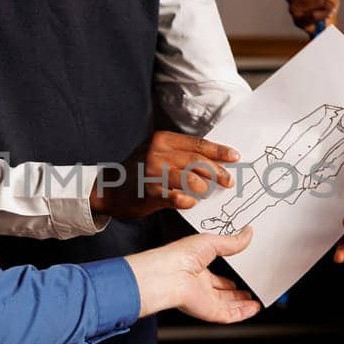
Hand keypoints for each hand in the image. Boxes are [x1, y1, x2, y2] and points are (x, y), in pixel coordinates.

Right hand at [90, 130, 239, 220]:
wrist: (109, 189)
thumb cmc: (138, 173)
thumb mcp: (157, 154)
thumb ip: (180, 156)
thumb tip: (212, 163)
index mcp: (163, 140)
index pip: (197, 144)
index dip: (218, 151)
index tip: (234, 157)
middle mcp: (158, 153)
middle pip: (197, 160)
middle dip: (217, 171)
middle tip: (228, 181)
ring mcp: (152, 172)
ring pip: (189, 177)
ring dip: (203, 186)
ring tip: (207, 192)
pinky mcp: (149, 191)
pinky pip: (175, 196)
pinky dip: (186, 200)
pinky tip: (190, 202)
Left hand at [125, 228, 260, 321]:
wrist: (169, 275)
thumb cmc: (180, 256)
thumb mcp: (210, 242)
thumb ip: (231, 241)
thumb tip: (247, 233)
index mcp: (196, 268)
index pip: (215, 275)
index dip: (228, 276)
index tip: (241, 273)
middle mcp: (199, 285)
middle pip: (221, 292)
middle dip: (235, 292)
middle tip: (249, 289)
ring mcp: (204, 299)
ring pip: (227, 305)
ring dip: (242, 304)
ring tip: (256, 300)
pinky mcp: (209, 311)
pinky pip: (229, 315)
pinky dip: (242, 314)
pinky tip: (253, 309)